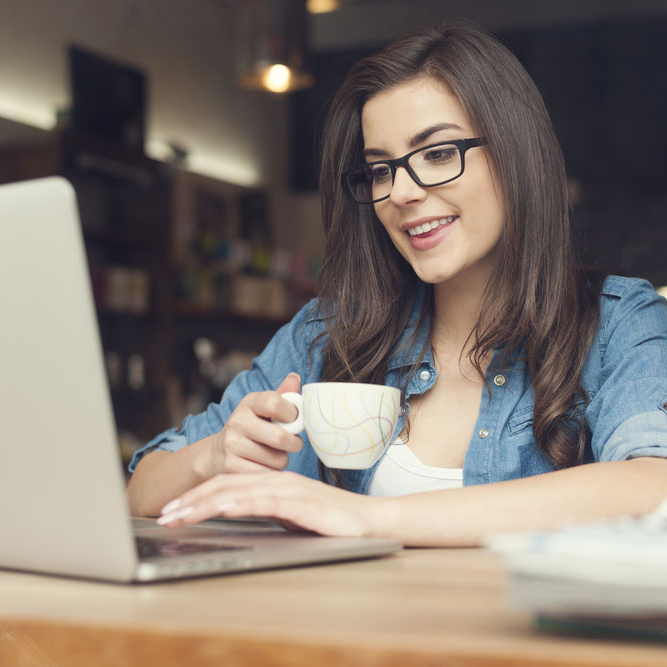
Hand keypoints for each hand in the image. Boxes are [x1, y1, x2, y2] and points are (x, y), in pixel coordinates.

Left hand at [157, 470, 381, 537]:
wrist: (367, 520)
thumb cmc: (329, 520)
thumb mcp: (289, 515)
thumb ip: (264, 510)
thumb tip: (236, 514)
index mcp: (271, 482)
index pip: (227, 485)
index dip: (197, 496)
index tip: (173, 510)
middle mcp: (276, 481)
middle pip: (225, 486)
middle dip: (191, 501)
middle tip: (164, 515)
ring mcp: (288, 490)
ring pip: (238, 493)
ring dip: (205, 504)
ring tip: (180, 516)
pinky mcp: (301, 503)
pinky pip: (266, 502)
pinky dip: (242, 504)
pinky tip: (223, 509)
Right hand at [204, 373, 303, 475]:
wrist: (218, 452)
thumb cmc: (252, 427)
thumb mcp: (263, 408)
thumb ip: (282, 395)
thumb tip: (294, 377)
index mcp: (250, 402)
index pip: (275, 402)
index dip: (292, 414)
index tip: (294, 420)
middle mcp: (238, 421)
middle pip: (280, 437)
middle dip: (294, 443)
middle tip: (294, 443)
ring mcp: (232, 444)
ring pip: (277, 460)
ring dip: (282, 460)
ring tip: (274, 454)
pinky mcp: (231, 467)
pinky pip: (267, 474)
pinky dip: (271, 472)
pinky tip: (264, 465)